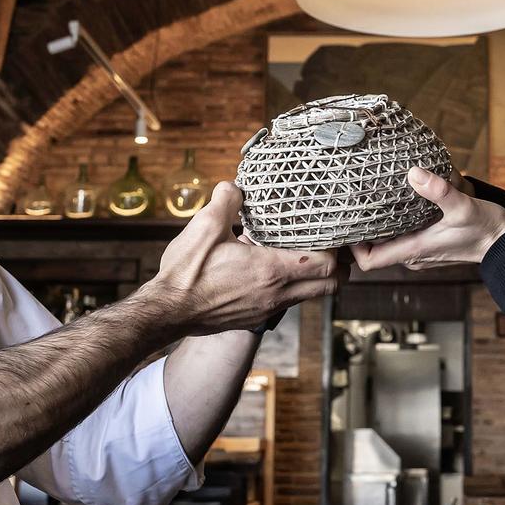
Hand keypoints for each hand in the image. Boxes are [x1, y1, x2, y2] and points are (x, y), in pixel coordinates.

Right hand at [146, 182, 345, 337]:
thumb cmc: (186, 273)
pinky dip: (293, 288)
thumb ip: (226, 200)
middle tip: (329, 246)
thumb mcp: (204, 226)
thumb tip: (235, 187)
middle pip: (329, 286)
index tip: (331, 232)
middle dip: (337, 267)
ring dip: (315, 278)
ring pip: (310, 296)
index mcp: (271, 270)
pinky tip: (274, 271)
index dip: (336, 249)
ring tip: (304, 255)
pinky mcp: (254, 318)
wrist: (167, 311)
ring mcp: (266, 309)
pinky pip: (287, 303)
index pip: (326, 265)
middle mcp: (276, 294)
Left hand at [351, 168, 504, 270]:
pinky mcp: (430, 246)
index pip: (369, 261)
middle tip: (355, 205)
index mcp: (414, 250)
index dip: (353, 246)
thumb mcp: (463, 206)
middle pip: (374, 250)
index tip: (348, 223)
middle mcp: (413, 256)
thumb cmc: (486, 230)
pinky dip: (396, 225)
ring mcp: (421, 252)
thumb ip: (439, 191)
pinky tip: (398, 204)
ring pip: (389, 243)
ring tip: (372, 201)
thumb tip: (414, 174)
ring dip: (380, 227)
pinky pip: (403, 238)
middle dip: (363, 231)